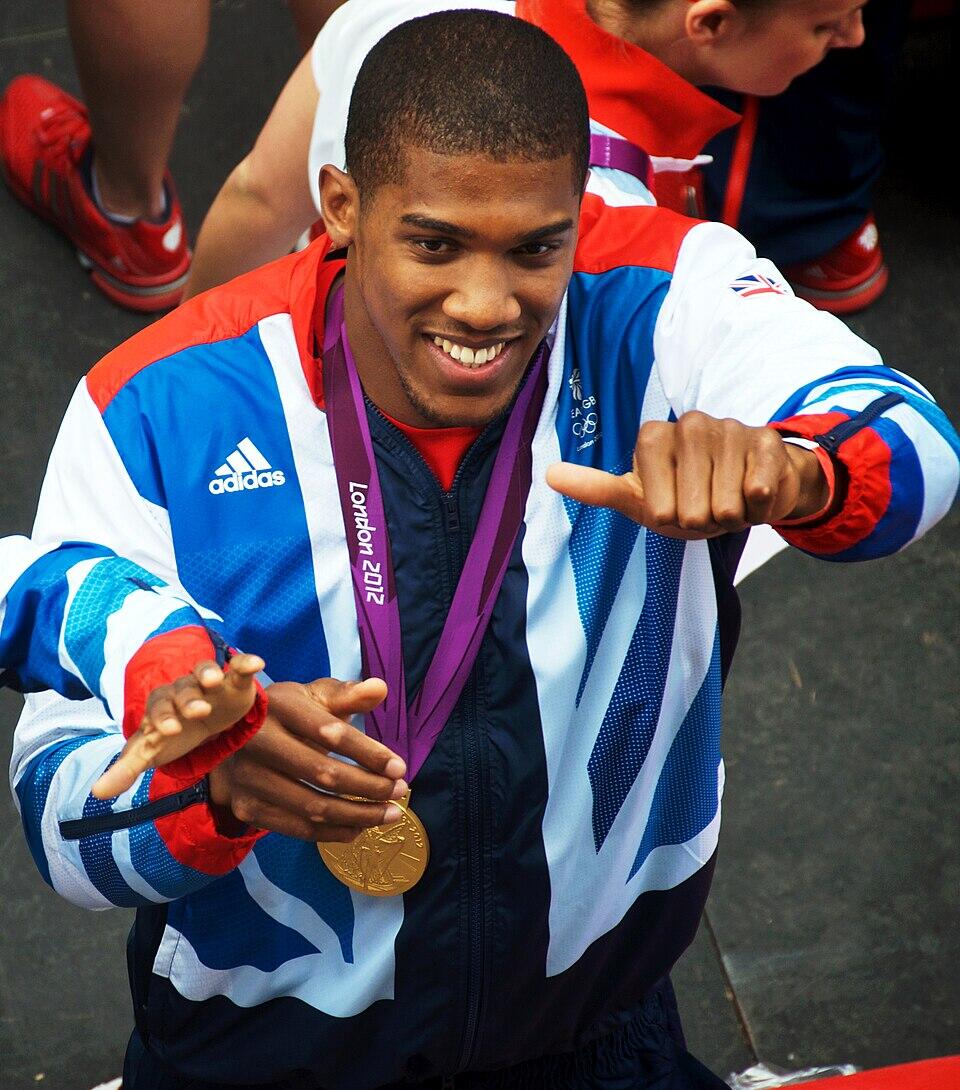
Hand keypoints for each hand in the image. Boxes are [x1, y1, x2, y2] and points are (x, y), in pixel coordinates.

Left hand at [92, 652, 264, 799]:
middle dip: (188, 700)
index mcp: (161, 706)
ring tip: (216, 680)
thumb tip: (97, 794)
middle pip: (182, 690)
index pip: (157, 709)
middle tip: (198, 711)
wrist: (204, 719)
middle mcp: (183, 689)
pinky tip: (255, 664)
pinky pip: (238, 667)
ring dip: (208, 673)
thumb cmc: (175, 734)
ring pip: (205, 671)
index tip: (168, 731)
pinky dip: (245, 663)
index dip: (162, 718)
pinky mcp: (234, 681)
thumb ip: (127, 768)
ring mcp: (209, 683)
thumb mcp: (152, 751)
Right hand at [207, 677, 407, 842]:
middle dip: (369, 787)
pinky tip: (360, 828)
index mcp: (279, 707)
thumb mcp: (312, 696)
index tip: (400, 767)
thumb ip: (347, 695)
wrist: (229, 740)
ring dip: (358, 815)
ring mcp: (249, 778)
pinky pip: (297, 828)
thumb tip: (381, 688)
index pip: (330, 732)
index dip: (368, 752)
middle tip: (401, 791)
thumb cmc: (286, 714)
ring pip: (312, 807)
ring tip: (390, 813)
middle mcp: (258, 742)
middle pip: (323, 773)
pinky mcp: (247, 807)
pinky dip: (333, 833)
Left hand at [546, 412, 829, 538]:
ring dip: (729, 514)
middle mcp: (689, 423)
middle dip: (700, 519)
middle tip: (703, 504)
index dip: (668, 516)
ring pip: (726, 503)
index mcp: (652, 436)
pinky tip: (753, 492)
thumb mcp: (638, 499)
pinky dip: (757, 507)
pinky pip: (758, 491)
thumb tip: (548, 474)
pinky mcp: (766, 440)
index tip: (671, 505)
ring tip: (727, 498)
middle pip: (691, 508)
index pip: (658, 505)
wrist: (746, 492)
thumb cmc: (686, 497)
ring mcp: (729, 428)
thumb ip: (596, 488)